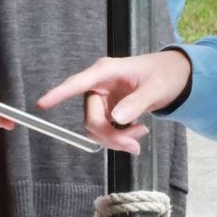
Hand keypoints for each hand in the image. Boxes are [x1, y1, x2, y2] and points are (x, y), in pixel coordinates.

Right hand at [36, 51, 190, 153]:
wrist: (174, 77)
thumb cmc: (165, 74)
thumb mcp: (156, 88)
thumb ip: (137, 103)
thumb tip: (116, 118)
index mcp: (106, 71)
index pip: (77, 83)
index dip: (58, 94)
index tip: (42, 104)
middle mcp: (99, 85)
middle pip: (91, 119)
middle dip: (110, 136)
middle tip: (134, 145)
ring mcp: (102, 99)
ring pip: (96, 129)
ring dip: (116, 139)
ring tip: (141, 134)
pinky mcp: (107, 110)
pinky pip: (104, 131)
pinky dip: (119, 137)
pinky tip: (137, 131)